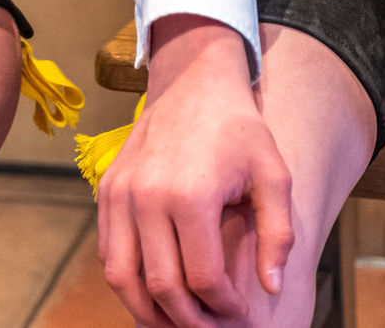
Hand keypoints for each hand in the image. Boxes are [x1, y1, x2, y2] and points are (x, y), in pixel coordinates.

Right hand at [97, 18, 293, 327]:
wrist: (194, 81)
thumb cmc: (240, 129)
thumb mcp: (274, 174)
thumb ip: (278, 234)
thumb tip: (271, 287)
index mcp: (192, 193)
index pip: (203, 278)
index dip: (223, 308)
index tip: (239, 314)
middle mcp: (148, 196)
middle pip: (161, 286)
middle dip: (188, 320)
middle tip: (211, 327)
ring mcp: (121, 193)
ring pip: (124, 278)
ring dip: (149, 311)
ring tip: (177, 322)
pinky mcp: (107, 190)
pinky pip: (109, 253)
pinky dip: (127, 281)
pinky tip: (153, 291)